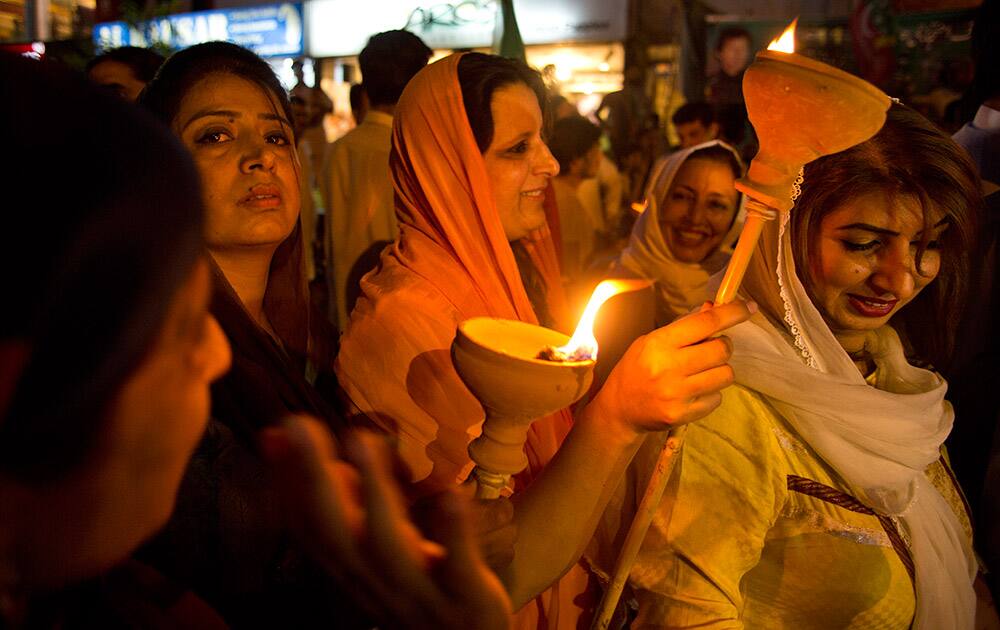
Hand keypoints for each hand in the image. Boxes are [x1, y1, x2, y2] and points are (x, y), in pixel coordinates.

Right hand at [260, 417, 512, 629]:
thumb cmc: (417, 588)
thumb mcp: (374, 547)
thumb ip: (344, 501)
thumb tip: (301, 448)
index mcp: (352, 568)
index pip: (308, 525)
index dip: (288, 481)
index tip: (277, 431)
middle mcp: (374, 581)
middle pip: (335, 530)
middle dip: (312, 477)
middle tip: (298, 424)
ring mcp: (419, 593)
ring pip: (386, 545)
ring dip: (372, 493)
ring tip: (362, 440)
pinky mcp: (466, 599)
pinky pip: (456, 568)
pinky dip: (453, 533)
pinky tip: (450, 495)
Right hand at [590, 300, 754, 433]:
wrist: (619, 408)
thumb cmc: (636, 369)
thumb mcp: (652, 341)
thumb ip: (684, 328)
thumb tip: (716, 309)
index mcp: (660, 343)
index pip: (705, 323)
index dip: (732, 313)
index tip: (747, 308)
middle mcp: (669, 368)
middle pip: (722, 350)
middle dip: (724, 346)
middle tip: (713, 348)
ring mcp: (677, 394)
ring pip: (725, 375)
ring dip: (720, 370)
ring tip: (703, 372)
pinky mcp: (683, 415)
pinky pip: (717, 398)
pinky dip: (711, 393)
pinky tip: (694, 392)